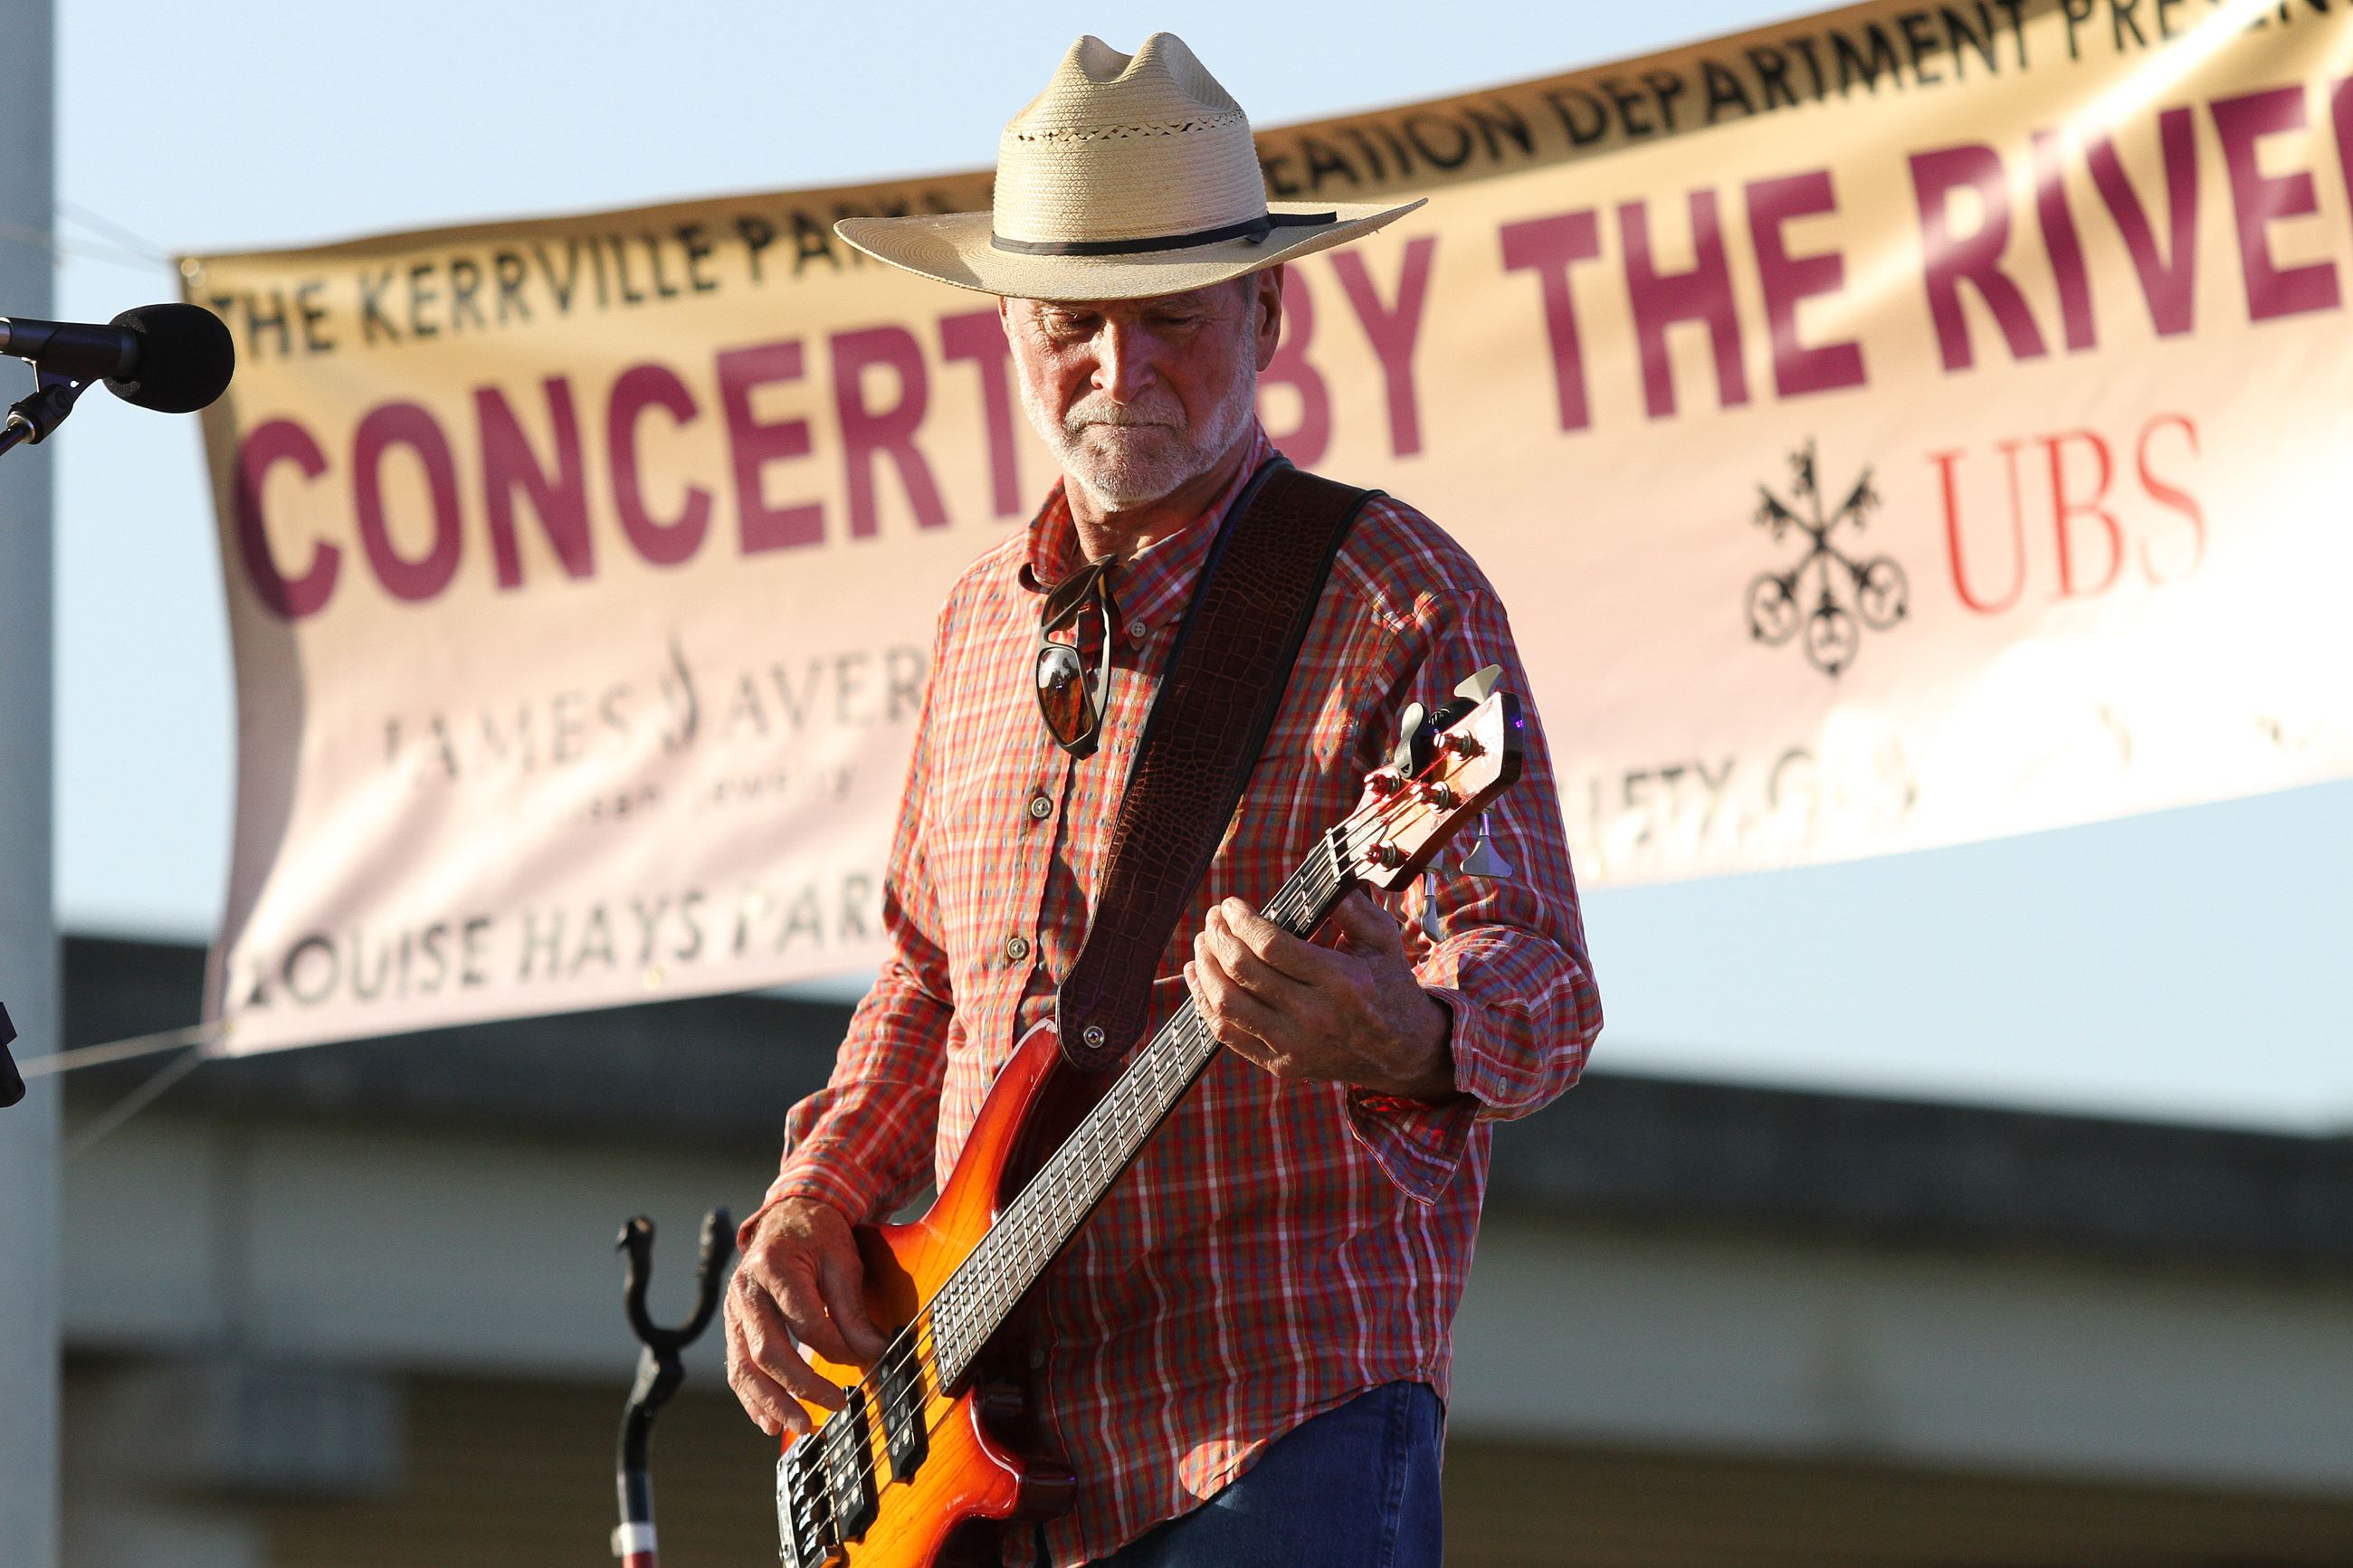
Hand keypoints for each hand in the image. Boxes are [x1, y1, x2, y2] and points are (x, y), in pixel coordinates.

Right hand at [724, 1196, 889, 1438]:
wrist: (786, 1217)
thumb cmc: (818, 1236)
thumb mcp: (843, 1260)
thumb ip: (853, 1307)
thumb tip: (874, 1350)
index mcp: (775, 1265)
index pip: (805, 1319)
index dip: (835, 1346)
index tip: (864, 1361)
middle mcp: (746, 1290)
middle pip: (767, 1349)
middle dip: (800, 1385)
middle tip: (835, 1405)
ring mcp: (734, 1310)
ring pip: (745, 1365)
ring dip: (772, 1402)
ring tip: (801, 1427)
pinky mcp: (734, 1326)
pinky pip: (737, 1367)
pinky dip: (752, 1398)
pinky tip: (770, 1421)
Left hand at [1184, 890, 1458, 1102]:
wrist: (1400, 1052)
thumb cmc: (1388, 984)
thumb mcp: (1382, 939)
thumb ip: (1351, 906)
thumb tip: (1319, 877)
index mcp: (1340, 980)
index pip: (1271, 945)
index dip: (1241, 921)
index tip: (1230, 904)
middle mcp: (1314, 1016)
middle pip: (1243, 970)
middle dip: (1218, 937)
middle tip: (1213, 917)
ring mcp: (1294, 1045)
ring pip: (1227, 1004)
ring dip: (1206, 968)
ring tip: (1202, 942)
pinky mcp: (1281, 1064)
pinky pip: (1228, 1033)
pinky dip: (1204, 1003)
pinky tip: (1198, 977)